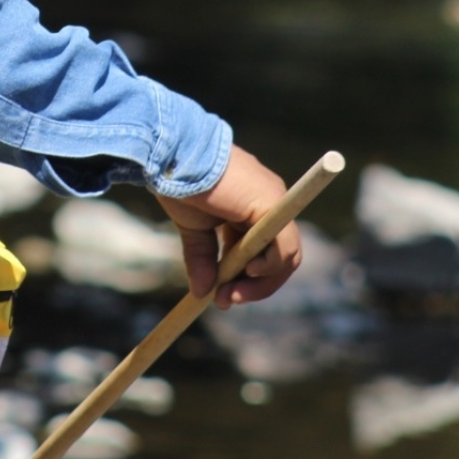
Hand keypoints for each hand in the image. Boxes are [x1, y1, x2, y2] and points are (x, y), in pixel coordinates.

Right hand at [153, 144, 301, 308]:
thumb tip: (202, 293)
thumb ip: (202, 259)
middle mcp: (270, 204)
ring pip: (285, 257)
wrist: (173, 157)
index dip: (247, 278)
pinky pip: (284, 248)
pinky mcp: (272, 206)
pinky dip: (269, 268)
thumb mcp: (194, 229)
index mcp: (252, 207)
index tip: (221, 295)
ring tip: (229, 293)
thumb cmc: (181, 184)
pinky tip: (247, 273)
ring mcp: (274, 203)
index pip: (264, 251)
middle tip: (225, 301)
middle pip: (279, 258)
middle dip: (253, 286)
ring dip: (260, 284)